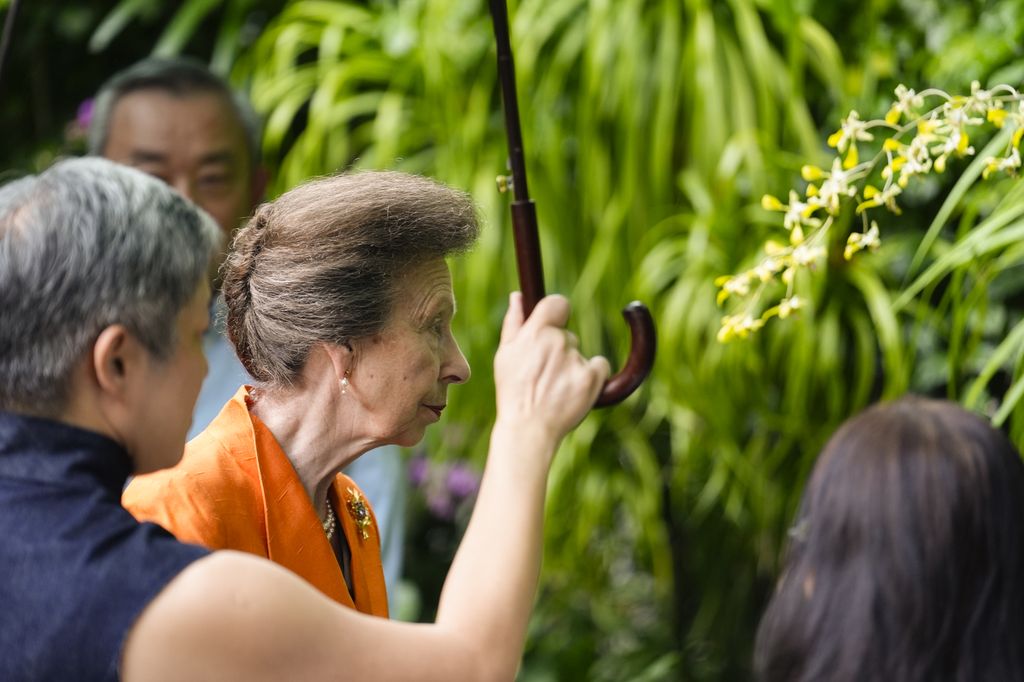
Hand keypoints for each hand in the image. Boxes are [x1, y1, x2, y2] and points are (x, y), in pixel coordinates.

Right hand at [493, 293, 609, 440]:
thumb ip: (514, 323)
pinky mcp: (592, 378)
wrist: (528, 429)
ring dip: (572, 366)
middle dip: (559, 350)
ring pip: (580, 353)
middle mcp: (557, 342)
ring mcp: (576, 360)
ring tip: (554, 388)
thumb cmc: (513, 392)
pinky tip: (574, 390)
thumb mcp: (505, 355)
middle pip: (567, 335)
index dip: (557, 312)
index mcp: (535, 332)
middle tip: (544, 374)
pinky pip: (600, 366)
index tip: (555, 324)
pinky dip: (592, 376)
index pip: (558, 303)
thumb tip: (518, 296)